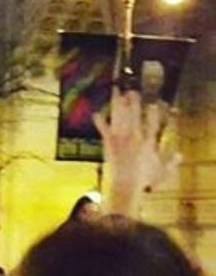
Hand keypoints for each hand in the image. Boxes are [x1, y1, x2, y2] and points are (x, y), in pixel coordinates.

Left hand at [93, 89, 179, 217]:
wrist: (126, 184)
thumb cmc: (145, 179)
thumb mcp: (162, 170)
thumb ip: (171, 160)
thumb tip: (179, 155)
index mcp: (149, 141)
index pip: (152, 123)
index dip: (152, 113)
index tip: (153, 104)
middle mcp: (135, 136)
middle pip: (134, 115)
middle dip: (133, 102)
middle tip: (131, 91)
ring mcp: (121, 138)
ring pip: (120, 117)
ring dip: (118, 104)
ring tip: (116, 93)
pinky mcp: (109, 142)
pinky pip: (103, 128)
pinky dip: (99, 121)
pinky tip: (95, 113)